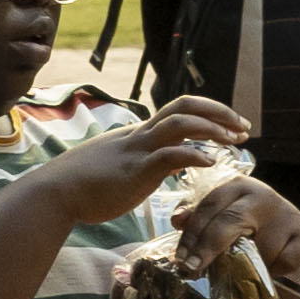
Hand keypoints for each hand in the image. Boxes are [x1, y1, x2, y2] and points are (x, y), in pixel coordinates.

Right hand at [41, 85, 254, 210]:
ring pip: (182, 123)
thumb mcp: (114, 164)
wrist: (55, 193)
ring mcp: (139, 150)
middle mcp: (141, 134)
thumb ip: (135, 160)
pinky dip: (195, 155)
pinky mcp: (137, 170)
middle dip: (220, 112)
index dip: (209, 113)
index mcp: (138, 133)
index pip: (179, 110)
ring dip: (214, 128)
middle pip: (186, 106)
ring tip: (235, 141)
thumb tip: (151, 165)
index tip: (230, 126)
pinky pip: (171, 155)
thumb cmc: (81, 184)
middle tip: (244, 126)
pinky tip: (212, 163)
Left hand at [180, 173, 299, 289]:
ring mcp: (286, 213)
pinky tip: (272, 270)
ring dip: (246, 265)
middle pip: (230, 220)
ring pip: (258, 245)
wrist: (286, 242)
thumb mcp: (220, 218)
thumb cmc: (246, 230)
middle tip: (193, 269)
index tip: (180, 260)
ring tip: (239, 272)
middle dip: (208, 247)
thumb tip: (178, 220)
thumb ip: (198, 218)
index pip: (209, 207)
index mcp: (237, 185)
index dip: (192, 234)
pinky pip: (284, 260)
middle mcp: (261, 194)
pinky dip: (275, 270)